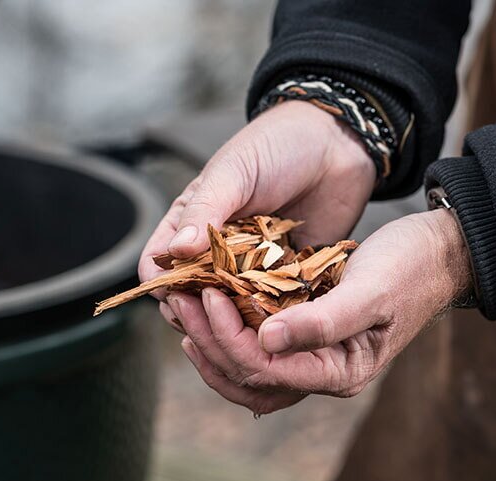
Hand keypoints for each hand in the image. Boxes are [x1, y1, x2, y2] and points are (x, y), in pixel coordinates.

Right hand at [138, 100, 374, 306]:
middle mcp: (216, 253)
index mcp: (190, 225)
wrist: (336, 143)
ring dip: (237, 320)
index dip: (164, 287)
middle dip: (200, 314)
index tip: (181, 297)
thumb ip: (204, 211)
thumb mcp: (232, 173)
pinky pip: (274, 307)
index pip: (159, 267)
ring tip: (251, 322)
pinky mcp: (287, 277)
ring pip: (232, 310)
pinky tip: (283, 318)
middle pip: (193, 299)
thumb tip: (174, 252)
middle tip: (220, 317)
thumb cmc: (276, 146)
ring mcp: (251, 268)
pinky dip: (275, 316)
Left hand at [169, 209, 471, 413]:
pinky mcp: (308, 334)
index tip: (209, 293)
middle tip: (182, 302)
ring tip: (187, 311)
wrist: (435, 252)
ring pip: (249, 370)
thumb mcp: (371, 291)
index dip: (230, 336)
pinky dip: (231, 333)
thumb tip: (266, 340)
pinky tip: (212, 309)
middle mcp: (323, 372)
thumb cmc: (410, 268)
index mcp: (341, 370)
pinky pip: (260, 348)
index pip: (267, 370)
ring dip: (214, 343)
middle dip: (210, 343)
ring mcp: (314, 356)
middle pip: (250, 379)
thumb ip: (322, 321)